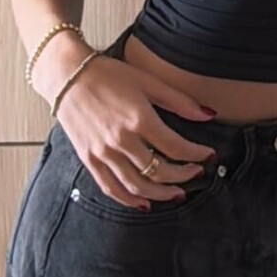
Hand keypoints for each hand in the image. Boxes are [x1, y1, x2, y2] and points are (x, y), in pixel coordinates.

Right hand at [53, 54, 218, 210]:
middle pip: (159, 170)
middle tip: (195, 173)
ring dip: (160, 194)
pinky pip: (110, 187)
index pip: (176, 147)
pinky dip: (128, 199)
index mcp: (139, 119)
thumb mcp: (148, 81)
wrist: (67, 75)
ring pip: (137, 185)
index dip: (197, 155)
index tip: (208, 155)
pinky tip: (143, 202)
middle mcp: (120, 140)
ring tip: (176, 193)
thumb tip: (209, 115)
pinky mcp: (88, 159)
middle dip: (183, 176)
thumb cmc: (107, 75)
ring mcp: (103, 152)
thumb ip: (180, 101)